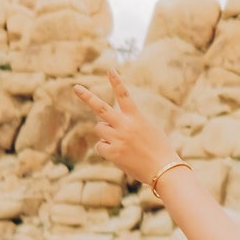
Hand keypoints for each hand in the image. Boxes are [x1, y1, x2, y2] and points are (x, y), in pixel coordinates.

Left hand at [72, 70, 175, 187]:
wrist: (163, 169)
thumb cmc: (159, 149)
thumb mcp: (148, 128)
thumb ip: (130, 122)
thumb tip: (108, 124)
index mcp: (136, 117)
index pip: (124, 95)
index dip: (116, 82)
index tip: (110, 69)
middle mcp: (125, 125)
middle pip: (101, 108)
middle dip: (87, 97)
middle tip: (75, 88)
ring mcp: (117, 138)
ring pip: (100, 128)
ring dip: (106, 133)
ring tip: (122, 143)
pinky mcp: (112, 152)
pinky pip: (100, 146)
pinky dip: (106, 149)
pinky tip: (119, 155)